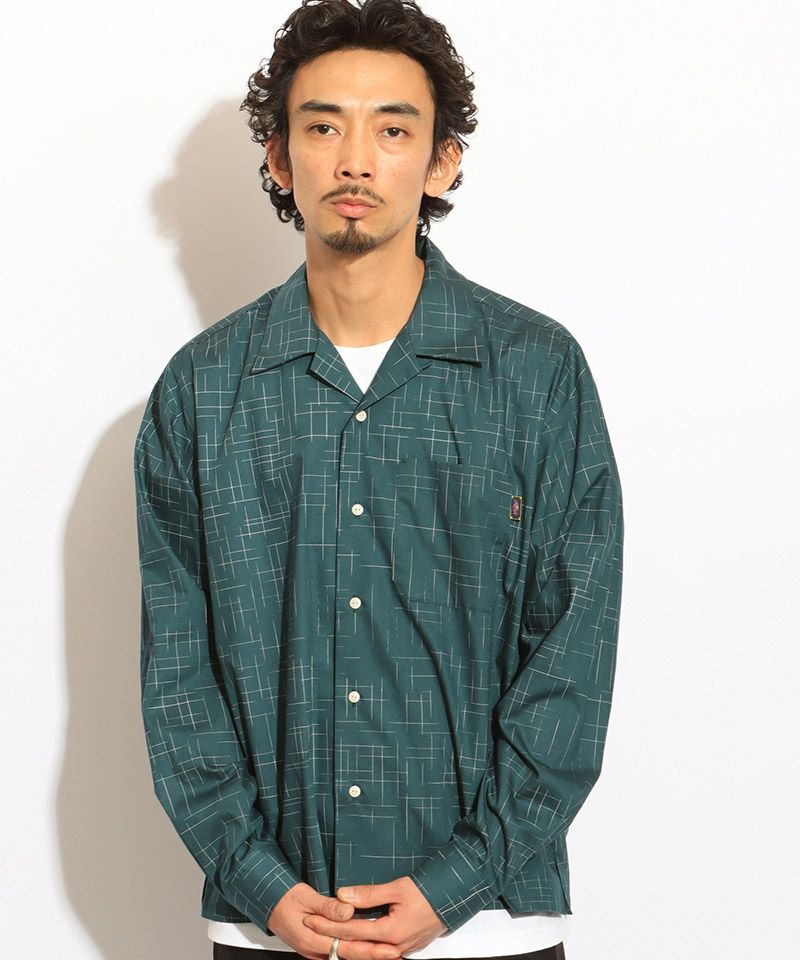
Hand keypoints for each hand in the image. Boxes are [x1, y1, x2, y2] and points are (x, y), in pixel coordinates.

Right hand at [268, 882, 401, 959]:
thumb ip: (328, 907)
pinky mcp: (317, 947)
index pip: (346, 947)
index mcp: (312, 939)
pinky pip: (339, 952)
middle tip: (394, 954)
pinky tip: (368, 949)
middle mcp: (314, 950)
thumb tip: (348, 911)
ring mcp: (315, 950)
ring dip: (366, 954)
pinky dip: (355, 951)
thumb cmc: (285, 898)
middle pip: (349, 956)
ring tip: (387, 954)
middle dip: (373, 955)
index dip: (370, 949)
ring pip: (345, 956)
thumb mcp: (306, 896)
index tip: (389, 948)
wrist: (269, 902)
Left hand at [302, 876, 447, 956]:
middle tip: (312, 927)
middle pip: (355, 944)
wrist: (453, 897)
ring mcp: (400, 949)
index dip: (330, 924)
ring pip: (366, 950)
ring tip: (327, 934)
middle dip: (332, 936)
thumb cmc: (428, 891)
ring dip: (345, 942)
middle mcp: (394, 946)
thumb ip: (368, 894)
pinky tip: (351, 939)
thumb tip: (343, 896)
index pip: (352, 930)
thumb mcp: (397, 888)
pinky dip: (361, 944)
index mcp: (391, 932)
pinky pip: (377, 950)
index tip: (312, 919)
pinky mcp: (404, 947)